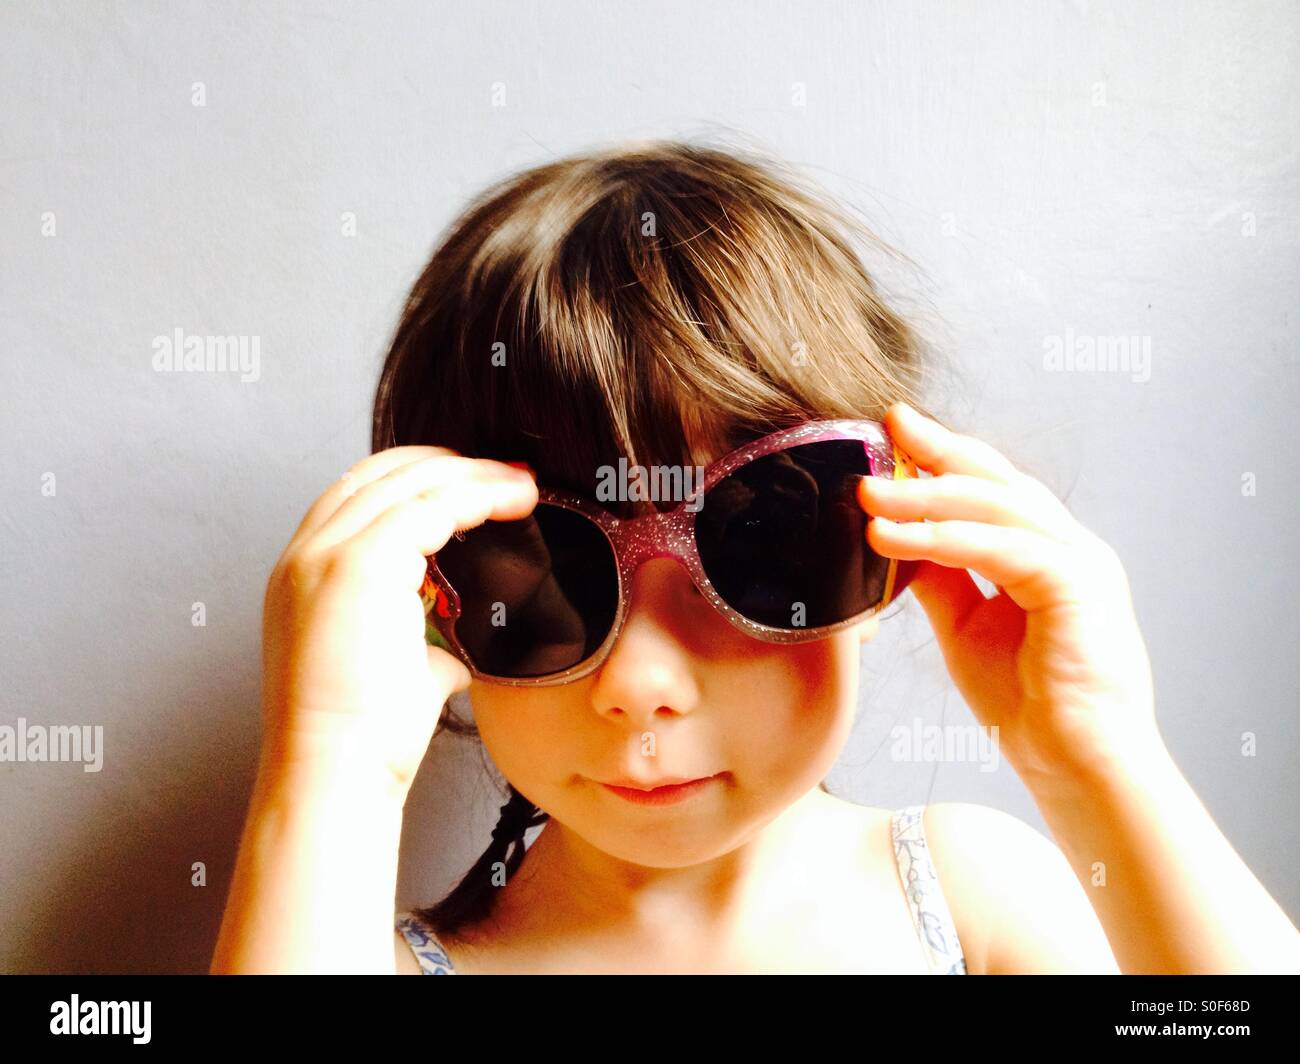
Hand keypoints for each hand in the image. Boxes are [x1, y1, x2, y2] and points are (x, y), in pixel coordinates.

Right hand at [259, 447, 537, 795]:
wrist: (336, 774)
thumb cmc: (365, 740)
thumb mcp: (395, 676)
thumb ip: (420, 650)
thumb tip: (453, 655)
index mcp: (304, 577)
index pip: (360, 498)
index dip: (420, 481)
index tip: (474, 486)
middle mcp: (305, 556)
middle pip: (381, 474)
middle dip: (449, 466)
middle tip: (508, 474)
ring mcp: (325, 554)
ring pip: (409, 482)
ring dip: (473, 476)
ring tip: (521, 485)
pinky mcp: (359, 562)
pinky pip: (430, 504)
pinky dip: (478, 495)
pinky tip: (513, 502)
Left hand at [860, 403, 1159, 784]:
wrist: (1073, 764)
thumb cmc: (1027, 704)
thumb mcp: (966, 627)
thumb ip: (941, 578)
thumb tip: (898, 539)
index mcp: (1047, 552)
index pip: (991, 489)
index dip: (944, 458)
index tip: (895, 433)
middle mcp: (1067, 546)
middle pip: (997, 480)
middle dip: (939, 450)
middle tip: (887, 424)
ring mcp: (1078, 561)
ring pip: (995, 506)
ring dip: (925, 496)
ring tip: (869, 493)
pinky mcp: (1075, 584)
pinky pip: (998, 547)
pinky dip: (940, 539)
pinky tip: (892, 538)